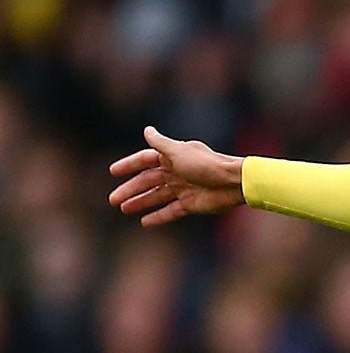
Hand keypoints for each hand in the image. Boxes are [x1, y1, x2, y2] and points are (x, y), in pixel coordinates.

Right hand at [108, 126, 245, 225]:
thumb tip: (147, 130)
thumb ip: (161, 143)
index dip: (129, 166)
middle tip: (113, 200)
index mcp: (171, 157)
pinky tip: (144, 221)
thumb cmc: (206, 164)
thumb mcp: (179, 151)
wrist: (233, 183)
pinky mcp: (191, 204)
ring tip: (124, 209)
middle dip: (130, 190)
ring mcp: (183, 189)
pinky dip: (158, 216)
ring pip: (156, 197)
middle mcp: (176, 172)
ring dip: (140, 202)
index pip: (145, 160)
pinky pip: (171, 211)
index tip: (113, 172)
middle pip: (148, 181)